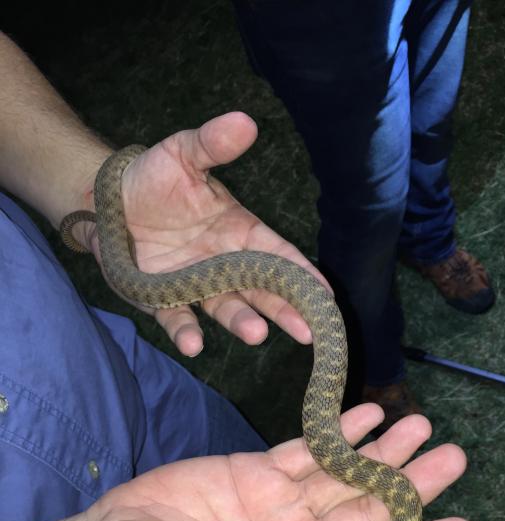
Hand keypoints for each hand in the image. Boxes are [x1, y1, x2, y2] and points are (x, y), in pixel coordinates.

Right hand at [70, 407, 474, 520]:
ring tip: (423, 427)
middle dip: (412, 489)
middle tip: (454, 459)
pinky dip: (339, 434)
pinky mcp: (257, 474)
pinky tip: (368, 417)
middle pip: (368, 517)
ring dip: (385, 455)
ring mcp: (280, 508)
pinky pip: (307, 451)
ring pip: (346, 479)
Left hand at [83, 112, 325, 355]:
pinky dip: (185, 333)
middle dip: (286, 311)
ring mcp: (197, 286)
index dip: (303, 275)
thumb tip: (245, 121)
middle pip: (263, 291)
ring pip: (227, 309)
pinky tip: (193, 344)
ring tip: (256, 334)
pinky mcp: (165, 300)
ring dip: (242, 321)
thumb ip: (212, 144)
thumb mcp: (182, 154)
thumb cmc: (153, 177)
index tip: (326, 296)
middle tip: (308, 331)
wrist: (107, 201)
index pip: (279, 256)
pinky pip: (178, 319)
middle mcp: (225, 265)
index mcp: (241, 233)